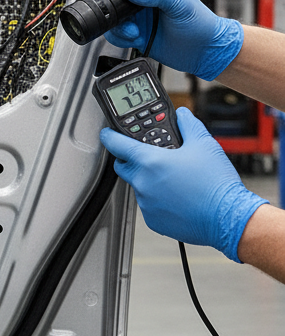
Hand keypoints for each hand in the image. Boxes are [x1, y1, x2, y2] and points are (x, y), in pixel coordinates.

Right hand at [86, 0, 241, 78]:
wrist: (203, 51)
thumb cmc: (200, 24)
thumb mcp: (180, 4)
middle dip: (109, 7)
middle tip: (114, 16)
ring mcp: (137, 15)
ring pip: (111, 17)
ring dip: (118, 27)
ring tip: (133, 32)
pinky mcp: (134, 32)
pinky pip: (115, 33)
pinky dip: (121, 37)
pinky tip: (135, 38)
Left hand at [99, 108, 265, 260]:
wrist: (228, 218)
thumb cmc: (216, 184)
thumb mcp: (204, 144)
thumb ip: (188, 125)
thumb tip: (182, 115)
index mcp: (149, 161)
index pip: (116, 144)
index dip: (110, 136)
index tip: (108, 133)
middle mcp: (142, 183)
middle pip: (124, 166)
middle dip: (131, 159)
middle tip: (149, 156)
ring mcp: (146, 203)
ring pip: (138, 186)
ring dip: (148, 180)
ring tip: (174, 179)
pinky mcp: (152, 220)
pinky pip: (148, 204)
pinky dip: (157, 199)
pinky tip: (177, 196)